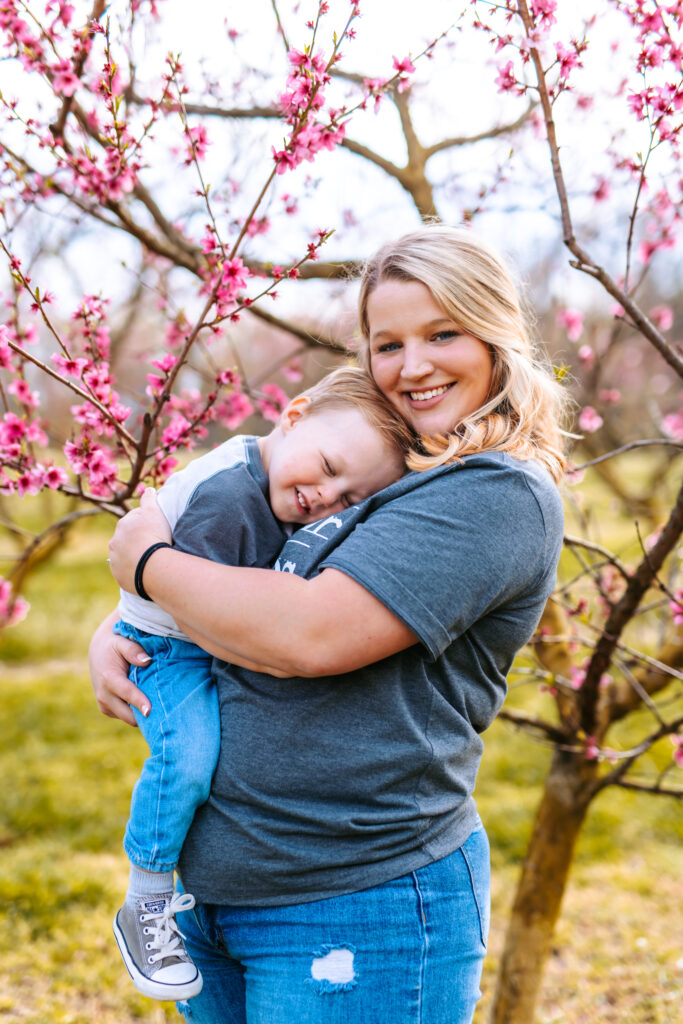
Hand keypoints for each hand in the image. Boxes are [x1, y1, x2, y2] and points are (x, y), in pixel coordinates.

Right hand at [88, 611, 152, 726]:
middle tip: (166, 710)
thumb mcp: (122, 642)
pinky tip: (146, 701)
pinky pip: (125, 716)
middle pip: (128, 715)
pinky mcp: (106, 709)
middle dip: (145, 715)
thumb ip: (133, 650)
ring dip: (141, 714)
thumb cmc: (114, 645)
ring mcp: (104, 705)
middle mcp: (104, 695)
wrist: (98, 651)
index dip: (140, 703)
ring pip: (128, 718)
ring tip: (158, 704)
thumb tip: (147, 660)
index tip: (150, 711)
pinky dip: (135, 712)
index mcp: (109, 679)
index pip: (127, 694)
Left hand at [108, 487, 171, 593]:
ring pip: (125, 555)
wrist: (150, 565)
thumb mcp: (154, 512)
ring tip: (149, 559)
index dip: (146, 524)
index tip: (156, 529)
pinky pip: (126, 571)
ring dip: (134, 556)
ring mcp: (115, 560)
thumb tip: (148, 489)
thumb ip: (149, 498)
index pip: (134, 521)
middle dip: (137, 540)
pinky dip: (133, 570)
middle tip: (154, 545)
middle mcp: (115, 541)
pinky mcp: (118, 575)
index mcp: (122, 525)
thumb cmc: (154, 536)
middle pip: (127, 539)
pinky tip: (144, 570)